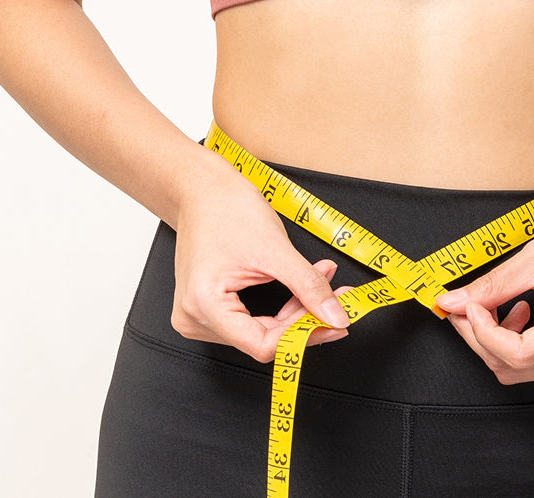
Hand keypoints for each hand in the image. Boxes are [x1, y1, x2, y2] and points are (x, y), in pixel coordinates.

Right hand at [171, 162, 350, 361]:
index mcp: (203, 306)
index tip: (336, 322)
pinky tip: (302, 287)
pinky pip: (252, 319)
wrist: (204, 189)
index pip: (262, 344)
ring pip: (260, 330)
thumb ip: (309, 286)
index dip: (304, 335)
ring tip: (323, 280)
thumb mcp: (277, 250)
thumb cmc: (228, 209)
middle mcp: (195, 318)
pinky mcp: (209, 306)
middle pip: (262, 338)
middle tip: (338, 297)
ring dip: (296, 309)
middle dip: (304, 317)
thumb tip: (335, 316)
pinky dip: (281, 305)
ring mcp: (199, 314)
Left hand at [434, 192, 533, 383]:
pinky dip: (517, 340)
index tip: (466, 305)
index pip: (517, 353)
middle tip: (464, 305)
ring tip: (492, 305)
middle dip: (481, 338)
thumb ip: (493, 284)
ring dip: (498, 341)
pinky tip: (517, 310)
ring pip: (525, 368)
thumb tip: (454, 301)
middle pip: (516, 367)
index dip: (482, 332)